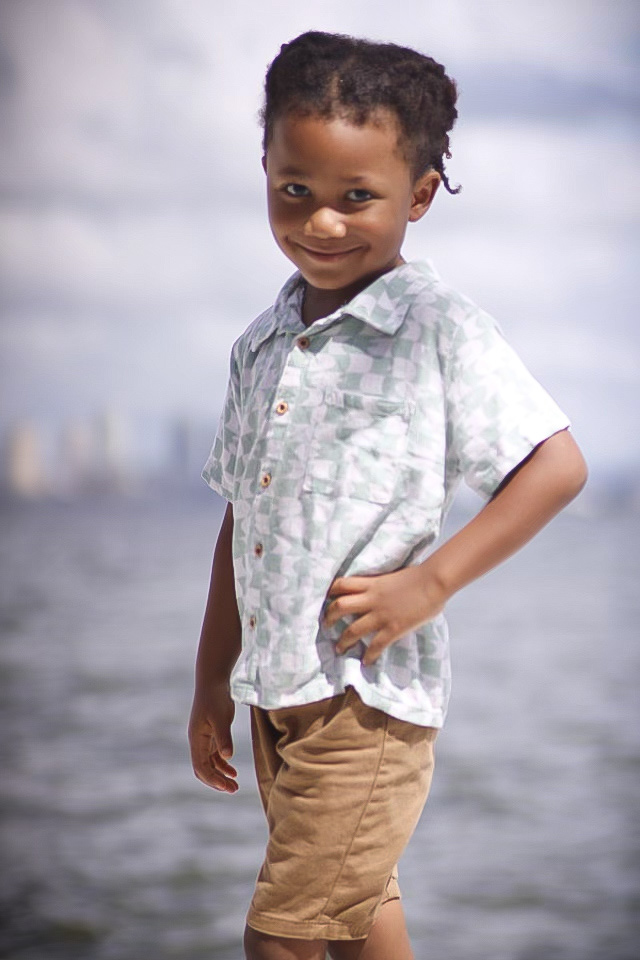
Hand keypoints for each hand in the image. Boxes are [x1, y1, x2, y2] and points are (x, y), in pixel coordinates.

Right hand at [188, 682, 237, 792]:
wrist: (213, 681)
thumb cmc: (215, 698)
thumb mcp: (221, 718)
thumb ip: (224, 737)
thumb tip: (227, 756)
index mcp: (197, 739)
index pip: (201, 766)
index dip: (212, 779)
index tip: (226, 786)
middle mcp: (198, 742)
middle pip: (203, 769)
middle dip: (216, 781)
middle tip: (233, 790)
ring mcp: (204, 739)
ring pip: (209, 764)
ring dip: (220, 775)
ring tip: (235, 785)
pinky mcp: (211, 734)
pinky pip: (214, 755)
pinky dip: (222, 765)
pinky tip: (232, 770)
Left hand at [324, 563, 447, 665]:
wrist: (434, 581)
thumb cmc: (421, 575)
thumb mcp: (396, 576)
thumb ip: (385, 585)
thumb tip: (386, 590)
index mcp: (372, 583)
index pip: (343, 584)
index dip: (331, 591)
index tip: (326, 598)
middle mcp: (372, 598)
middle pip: (340, 606)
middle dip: (329, 617)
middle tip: (326, 624)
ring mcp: (381, 614)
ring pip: (352, 630)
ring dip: (343, 641)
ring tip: (339, 648)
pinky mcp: (393, 628)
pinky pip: (376, 645)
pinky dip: (369, 655)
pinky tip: (366, 662)